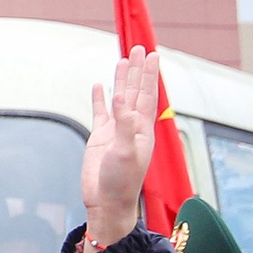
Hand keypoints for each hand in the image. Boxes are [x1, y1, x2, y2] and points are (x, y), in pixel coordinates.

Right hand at [80, 47, 160, 251]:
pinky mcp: (100, 139)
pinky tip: (100, 86)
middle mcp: (131, 127)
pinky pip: (100, 113)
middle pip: (135, 91)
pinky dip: (100, 99)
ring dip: (121, 80)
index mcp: (142, 129)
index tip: (152, 54)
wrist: (106, 204)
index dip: (149, 74)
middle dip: (137, 71)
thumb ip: (125, 126)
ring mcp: (116, 132)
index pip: (147, 95)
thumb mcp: (125, 153)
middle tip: (139, 49)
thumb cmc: (121, 183)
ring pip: (119, 99)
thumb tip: (122, 101)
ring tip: (123, 61)